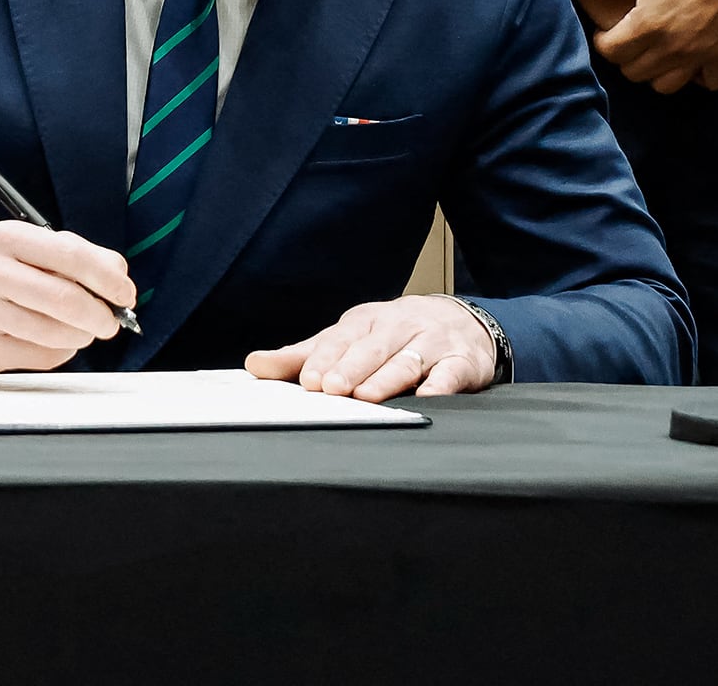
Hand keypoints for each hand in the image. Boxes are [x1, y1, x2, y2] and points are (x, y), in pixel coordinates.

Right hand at [0, 221, 134, 371]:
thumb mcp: (28, 246)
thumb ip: (75, 254)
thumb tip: (118, 274)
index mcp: (7, 238)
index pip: (71, 256)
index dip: (107, 279)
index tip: (126, 293)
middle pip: (64, 300)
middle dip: (100, 315)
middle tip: (111, 321)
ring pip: (55, 334)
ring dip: (80, 336)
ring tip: (81, 329)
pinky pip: (40, 358)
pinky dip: (58, 351)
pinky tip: (51, 339)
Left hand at [246, 296, 498, 400]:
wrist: (460, 321)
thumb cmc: (393, 334)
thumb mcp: (348, 339)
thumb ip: (304, 356)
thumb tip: (255, 365)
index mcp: (366, 320)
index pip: (342, 338)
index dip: (325, 359)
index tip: (308, 380)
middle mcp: (399, 326)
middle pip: (373, 347)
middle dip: (351, 367)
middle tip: (331, 389)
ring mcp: (432, 342)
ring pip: (407, 359)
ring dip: (387, 377)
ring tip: (367, 396)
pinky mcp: (462, 361)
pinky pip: (451, 372)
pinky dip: (439, 383)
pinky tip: (427, 396)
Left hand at [576, 0, 717, 93]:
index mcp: (648, 25)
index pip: (610, 52)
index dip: (602, 41)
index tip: (606, 31)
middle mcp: (672, 48)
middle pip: (634, 72)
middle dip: (625, 57)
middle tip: (629, 38)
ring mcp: (700, 57)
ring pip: (664, 86)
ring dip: (655, 71)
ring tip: (656, 50)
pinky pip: (704, 83)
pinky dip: (695, 76)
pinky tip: (691, 58)